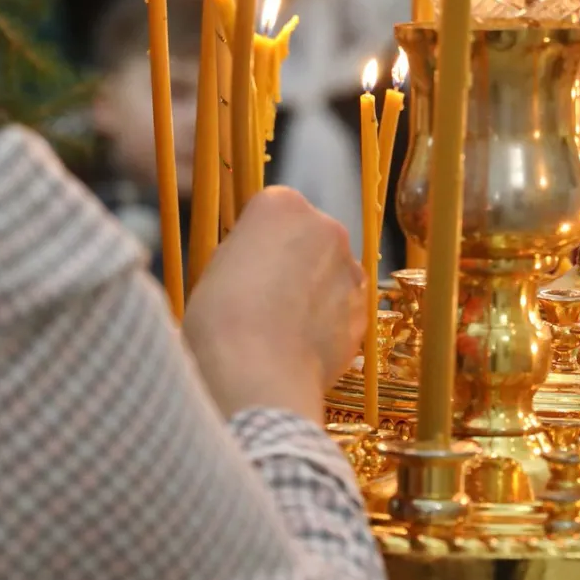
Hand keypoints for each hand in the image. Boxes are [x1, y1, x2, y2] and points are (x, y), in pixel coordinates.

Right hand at [182, 187, 364, 422]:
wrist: (257, 374)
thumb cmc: (221, 320)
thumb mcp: (216, 268)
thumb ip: (247, 251)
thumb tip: (257, 261)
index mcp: (282, 205)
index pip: (273, 210)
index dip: (257, 242)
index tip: (245, 266)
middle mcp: (326, 227)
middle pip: (309, 238)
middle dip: (293, 261)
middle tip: (263, 298)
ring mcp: (351, 269)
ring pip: (330, 273)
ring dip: (314, 291)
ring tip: (281, 328)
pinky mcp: (364, 310)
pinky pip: (343, 308)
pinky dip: (327, 322)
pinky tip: (300, 345)